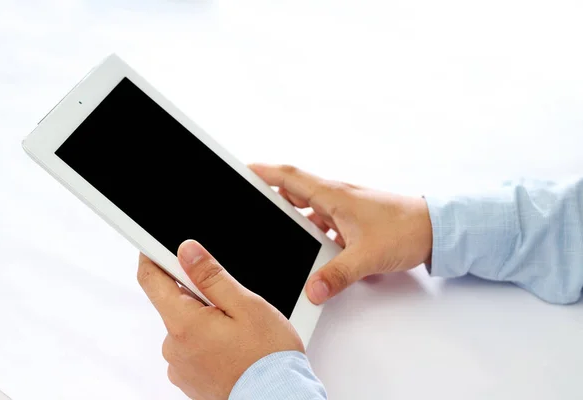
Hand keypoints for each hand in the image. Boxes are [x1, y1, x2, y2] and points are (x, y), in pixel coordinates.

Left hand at [137, 240, 303, 399]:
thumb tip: (187, 251)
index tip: (158, 247)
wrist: (278, 397)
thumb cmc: (267, 356)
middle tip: (230, 302)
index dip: (152, 257)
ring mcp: (180, 367)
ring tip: (237, 332)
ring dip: (205, 321)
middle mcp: (174, 347)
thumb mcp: (245, 305)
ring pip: (186, 327)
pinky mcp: (189, 380)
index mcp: (183, 323)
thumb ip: (211, 276)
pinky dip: (208, 342)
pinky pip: (192, 349)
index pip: (151, 280)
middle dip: (197, 295)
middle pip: (173, 304)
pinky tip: (233, 348)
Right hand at [250, 164, 432, 303]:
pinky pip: (324, 223)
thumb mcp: (367, 255)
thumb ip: (337, 275)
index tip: (244, 170)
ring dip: (295, 219)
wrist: (436, 230)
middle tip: (253, 207)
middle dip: (272, 198)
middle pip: (295, 192)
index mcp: (333, 195)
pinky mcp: (353, 221)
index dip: (264, 172)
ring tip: (278, 234)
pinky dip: (314, 233)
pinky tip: (312, 250)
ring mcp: (345, 209)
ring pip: (310, 210)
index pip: (290, 177)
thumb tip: (312, 290)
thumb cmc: (407, 228)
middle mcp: (336, 198)